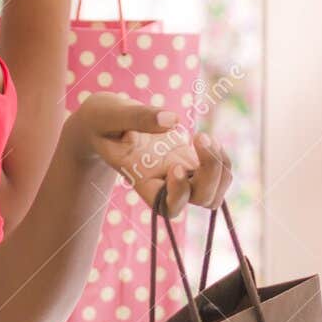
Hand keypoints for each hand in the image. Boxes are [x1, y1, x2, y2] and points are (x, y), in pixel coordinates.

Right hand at [63, 94, 232, 216]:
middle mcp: (164, 183)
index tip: (174, 165)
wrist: (104, 121)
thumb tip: (173, 121)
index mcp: (141, 180)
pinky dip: (219, 157)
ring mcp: (180, 172)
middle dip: (211, 175)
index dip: (179, 193)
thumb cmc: (101, 120)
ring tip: (204, 138)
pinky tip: (204, 137)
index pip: (167, 206)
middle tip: (200, 138)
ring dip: (221, 168)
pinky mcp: (189, 159)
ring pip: (215, 192)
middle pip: (202, 200)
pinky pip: (216, 171)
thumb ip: (137, 117)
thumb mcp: (110, 114)